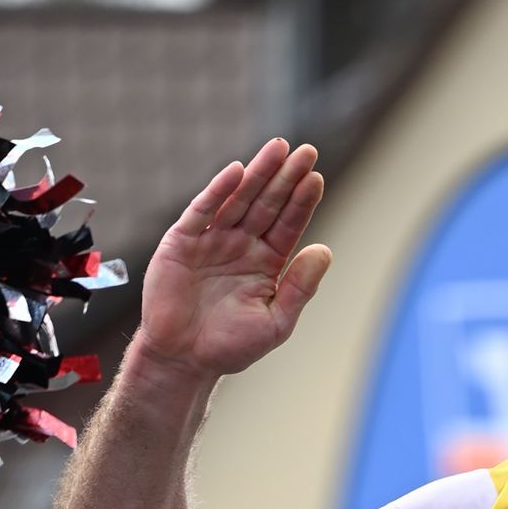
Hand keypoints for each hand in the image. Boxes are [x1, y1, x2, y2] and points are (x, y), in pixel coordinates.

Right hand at [137, 140, 331, 381]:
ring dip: (258, 174)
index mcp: (265, 263)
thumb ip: (300, 287)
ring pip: (239, 199)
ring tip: (279, 149)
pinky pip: (203, 210)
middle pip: (268, 204)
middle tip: (307, 151)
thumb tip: (324, 250)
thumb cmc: (230, 346)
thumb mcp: (275, 321)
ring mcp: (212, 239)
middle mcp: (241, 245)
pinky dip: (218, 191)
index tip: (317, 178)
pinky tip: (237, 172)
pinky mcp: (183, 241)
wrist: (183, 359)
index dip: (301, 202)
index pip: (288, 225)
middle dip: (286, 178)